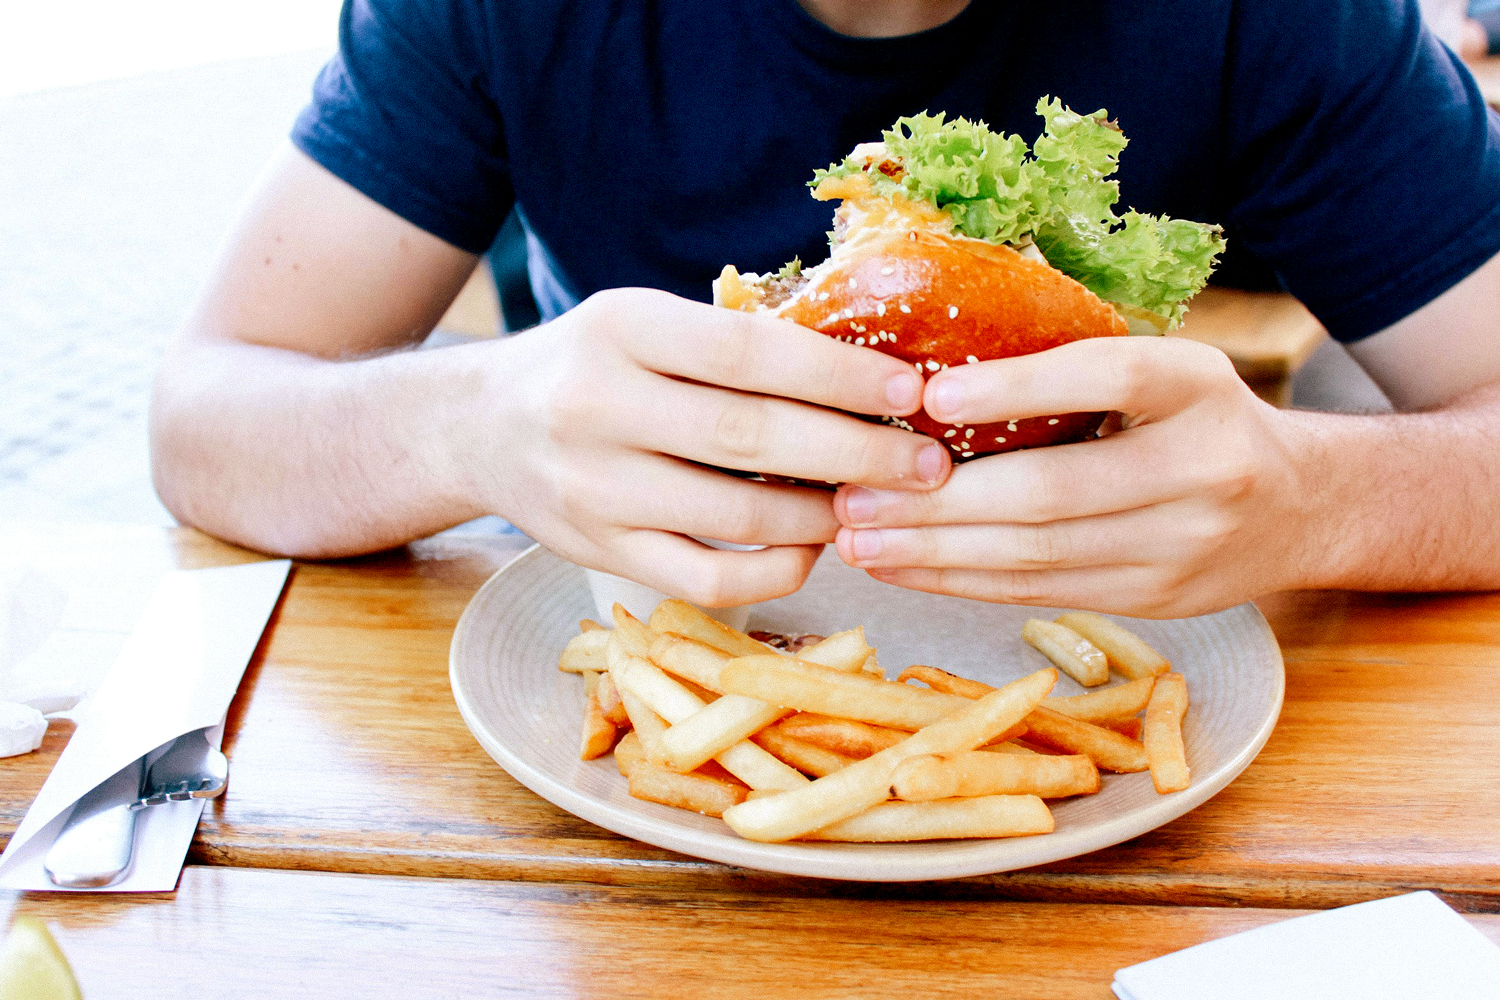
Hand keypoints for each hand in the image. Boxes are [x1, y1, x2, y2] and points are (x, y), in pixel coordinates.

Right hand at [480, 288, 950, 605]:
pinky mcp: (597, 550)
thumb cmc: (591, 364)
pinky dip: (773, 571)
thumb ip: (730, 344)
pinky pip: (704, 578)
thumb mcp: (643, 323)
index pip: (747, 351)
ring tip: (876, 503)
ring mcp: (593, 486)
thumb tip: (867, 372)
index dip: (836, 375)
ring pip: (734, 515)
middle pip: (750, 436)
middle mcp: (597, 405)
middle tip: (927, 464)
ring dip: (823, 515)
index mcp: (620, 327)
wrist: (480, 425)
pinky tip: (812, 548)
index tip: (908, 392)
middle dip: (855, 452)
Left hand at [831, 335, 1309, 617]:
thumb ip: (1078, 368)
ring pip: (1035, 557)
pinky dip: (963, 582)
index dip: (1017, 385)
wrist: (1301, 507)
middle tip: (853, 495)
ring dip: (933, 552)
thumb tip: (930, 375)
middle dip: (936, 501)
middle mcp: (1202, 468)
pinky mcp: (1155, 600)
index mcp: (1198, 385)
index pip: (1106, 376)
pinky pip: (1040, 593)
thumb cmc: (1197, 419)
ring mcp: (1182, 546)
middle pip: (1050, 492)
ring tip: (859, 539)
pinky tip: (906, 568)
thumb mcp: (1166, 370)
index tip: (931, 394)